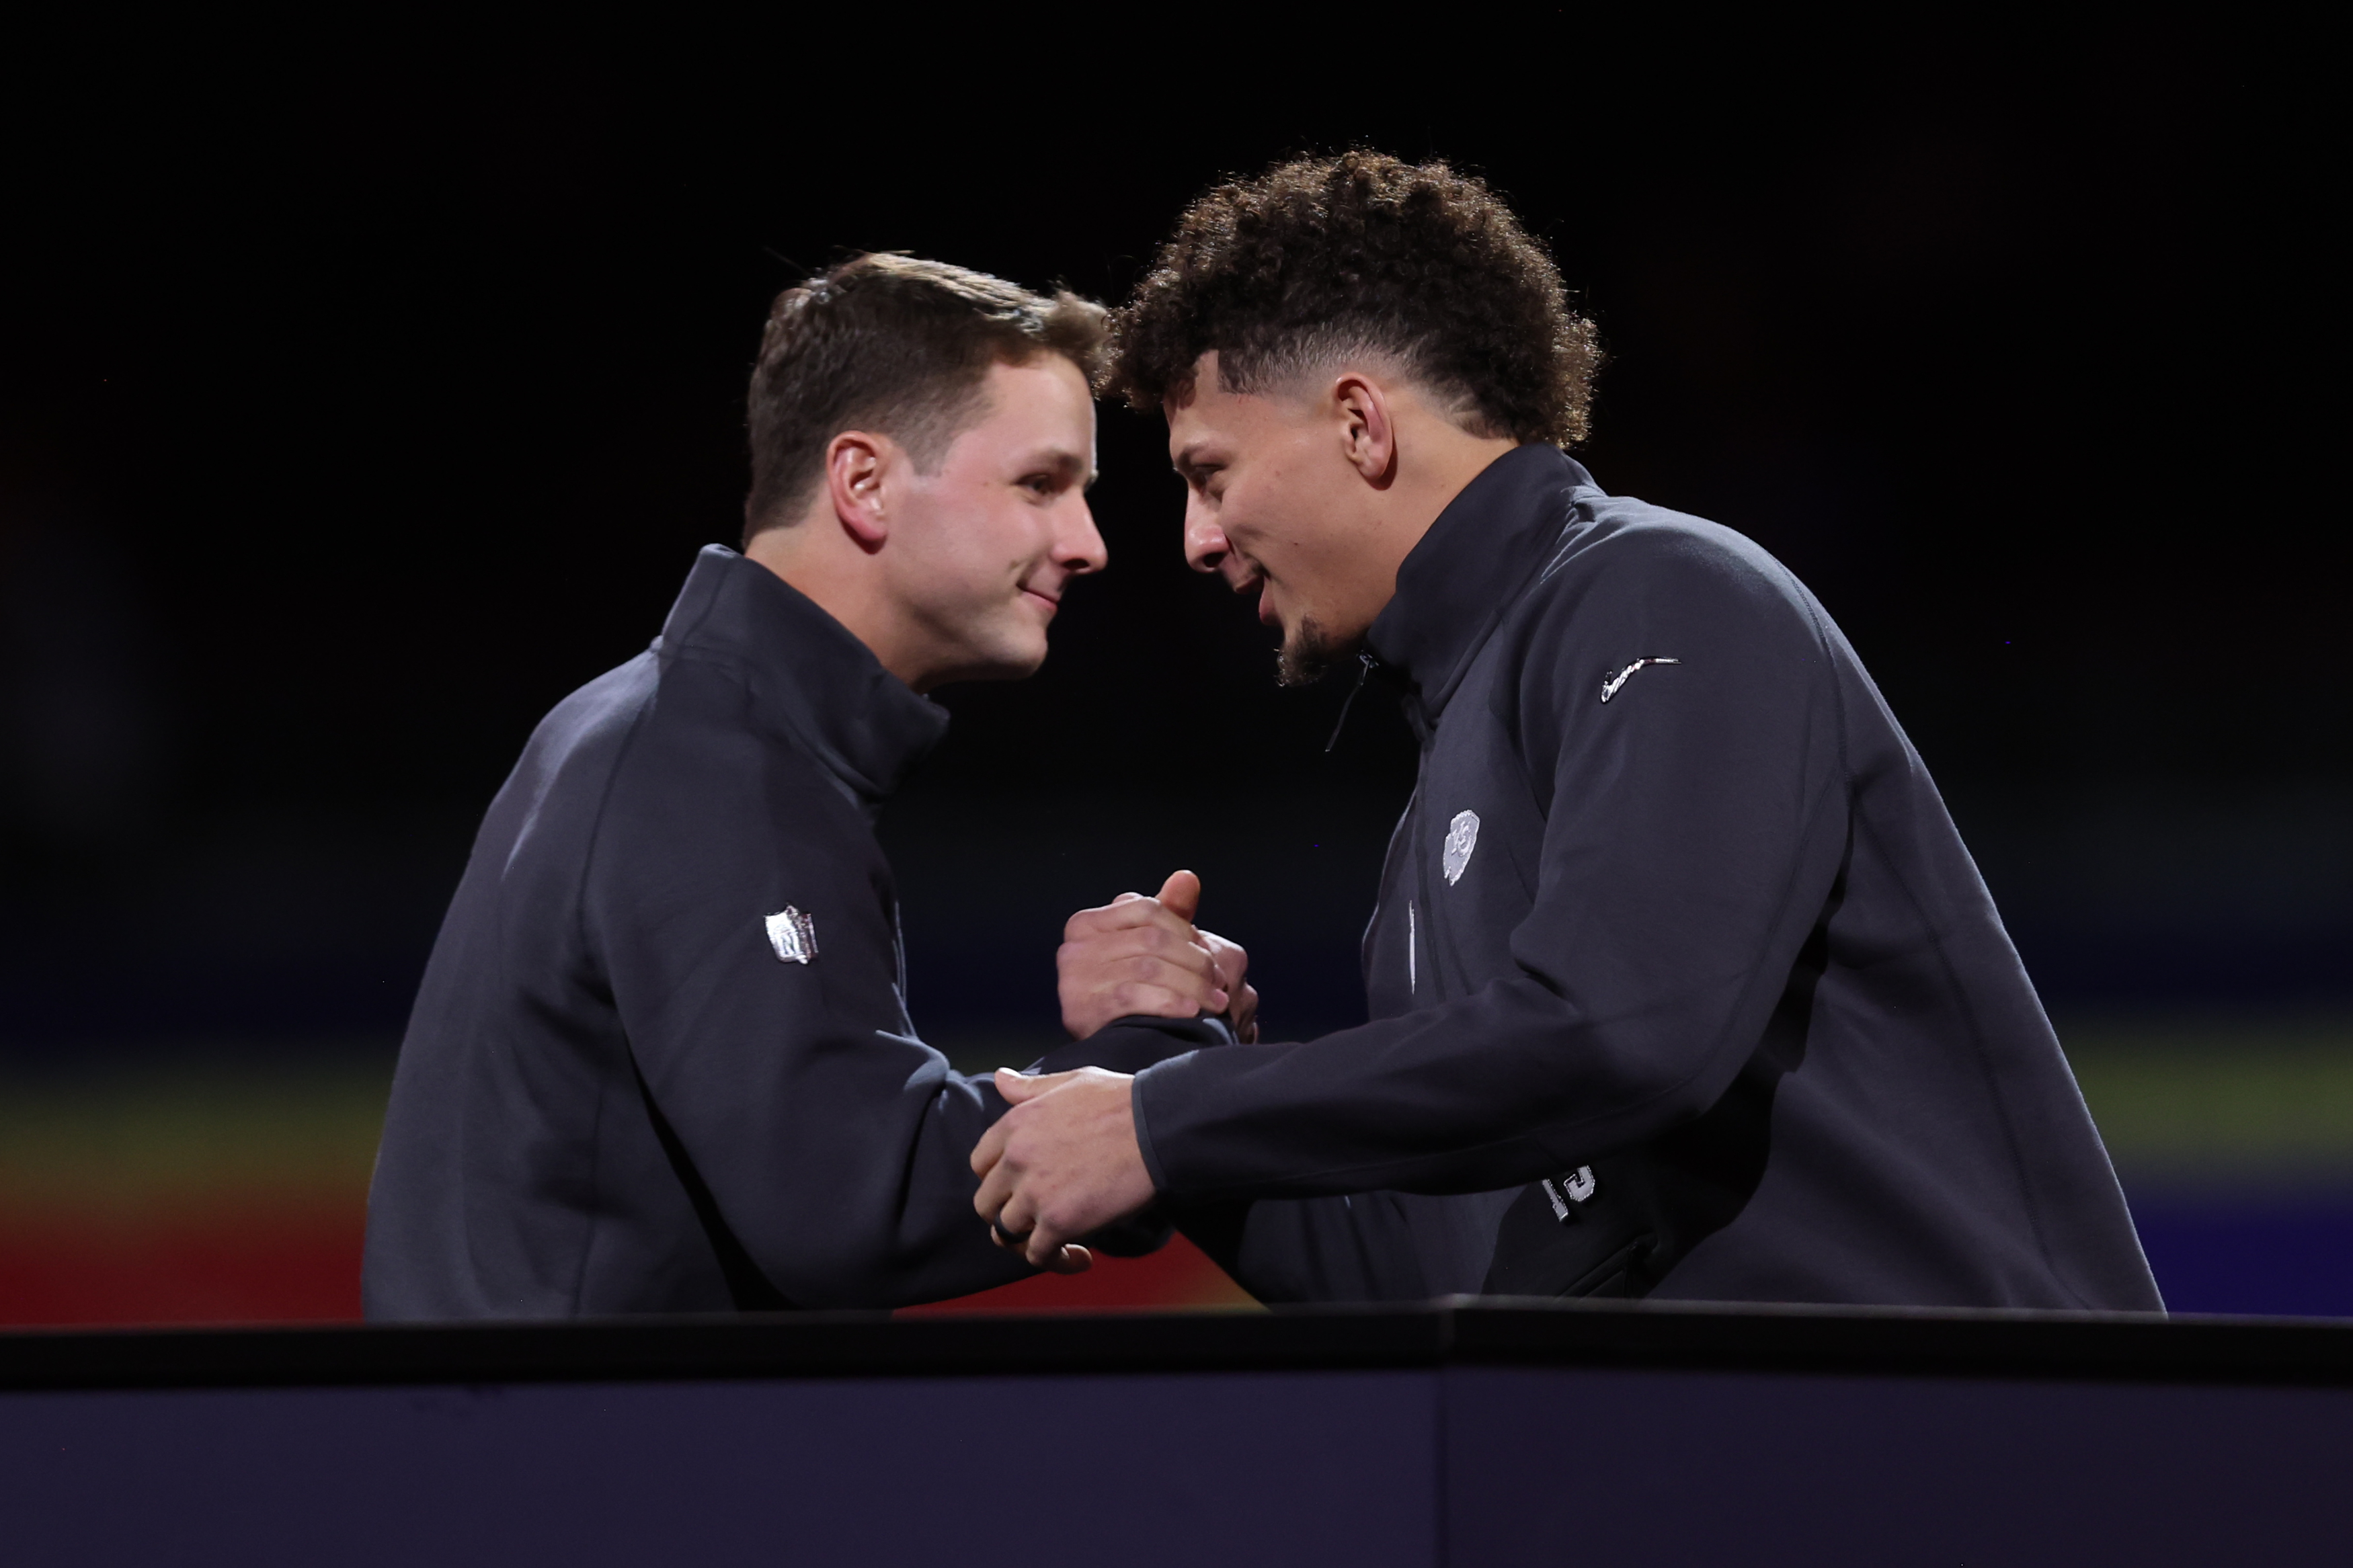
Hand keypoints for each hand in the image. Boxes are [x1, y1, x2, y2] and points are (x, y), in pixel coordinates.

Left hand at [972, 1067, 1156, 1267]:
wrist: (1158, 1127)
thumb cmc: (1122, 1102)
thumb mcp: (1072, 1082)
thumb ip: (1031, 1088)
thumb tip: (999, 1078)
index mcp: (1015, 1124)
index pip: (980, 1163)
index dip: (998, 1180)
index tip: (1021, 1187)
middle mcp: (1015, 1159)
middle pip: (986, 1203)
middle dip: (1007, 1214)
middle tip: (1037, 1219)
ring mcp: (1034, 1193)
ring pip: (1006, 1233)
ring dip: (1029, 1242)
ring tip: (1059, 1243)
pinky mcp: (1059, 1222)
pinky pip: (1039, 1255)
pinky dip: (1057, 1261)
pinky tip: (1082, 1257)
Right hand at [1058, 870, 1259, 1039]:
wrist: (1109, 1053)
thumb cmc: (1132, 990)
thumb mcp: (1146, 949)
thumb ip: (1168, 913)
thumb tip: (1187, 878)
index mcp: (1086, 924)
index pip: (1146, 908)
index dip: (1185, 929)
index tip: (1208, 951)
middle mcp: (1073, 947)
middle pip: (1151, 938)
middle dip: (1195, 961)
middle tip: (1221, 983)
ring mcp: (1074, 978)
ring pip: (1148, 967)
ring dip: (1191, 985)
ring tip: (1216, 1001)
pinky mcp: (1082, 1010)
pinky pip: (1135, 997)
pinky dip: (1170, 1002)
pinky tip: (1193, 1012)